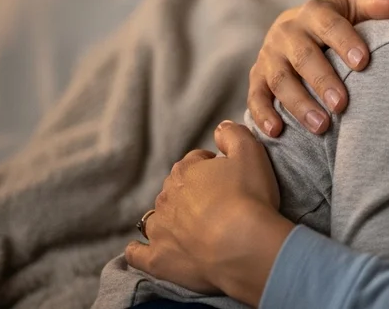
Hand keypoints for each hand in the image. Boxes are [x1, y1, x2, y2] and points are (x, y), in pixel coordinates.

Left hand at [126, 122, 294, 305]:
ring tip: (192, 230)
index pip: (195, 162)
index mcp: (186, 170)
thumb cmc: (249, 197)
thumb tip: (220, 127)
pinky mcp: (157, 259)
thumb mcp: (251, 152)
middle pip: (175, 190)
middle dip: (192, 195)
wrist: (244, 244)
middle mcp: (166, 197)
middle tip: (218, 206)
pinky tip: (144, 250)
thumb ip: (233, 134)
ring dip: (168, 220)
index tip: (228, 179)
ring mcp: (159, 229)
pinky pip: (137, 254)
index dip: (212, 168)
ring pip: (155, 219)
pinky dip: (138, 250)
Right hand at [248, 0, 388, 136]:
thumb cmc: (338, 21)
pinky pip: (255, 97)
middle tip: (342, 105)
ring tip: (321, 127)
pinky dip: (263, 114)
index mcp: (314, 12)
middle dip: (322, 81)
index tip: (362, 62)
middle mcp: (287, 32)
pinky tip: (276, 132)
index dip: (344, 41)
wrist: (299, 29)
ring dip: (299, 104)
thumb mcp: (355, 7)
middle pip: (303, 56)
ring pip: (280, 80)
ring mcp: (270, 55)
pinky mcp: (257, 77)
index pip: (329, 24)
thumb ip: (375, 5)